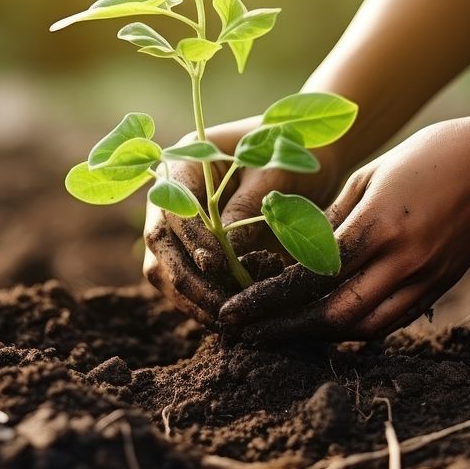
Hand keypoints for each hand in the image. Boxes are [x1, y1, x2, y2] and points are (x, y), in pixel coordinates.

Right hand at [143, 117, 343, 325]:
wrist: (310, 155)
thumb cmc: (292, 150)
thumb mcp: (273, 171)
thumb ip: (246, 207)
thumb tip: (223, 255)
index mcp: (184, 163)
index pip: (173, 206)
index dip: (191, 238)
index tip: (216, 264)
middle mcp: (172, 195)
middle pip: (159, 243)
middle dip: (187, 279)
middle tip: (222, 306)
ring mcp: (178, 224)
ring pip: (164, 268)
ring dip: (191, 298)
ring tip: (228, 318)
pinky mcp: (194, 250)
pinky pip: (184, 280)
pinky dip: (202, 302)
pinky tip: (231, 315)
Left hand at [218, 115, 469, 340]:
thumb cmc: (427, 156)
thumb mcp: (369, 177)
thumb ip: (332, 221)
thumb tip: (295, 255)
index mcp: (378, 226)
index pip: (311, 277)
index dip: (267, 301)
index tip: (234, 314)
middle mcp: (403, 261)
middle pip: (335, 316)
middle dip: (287, 330)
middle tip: (250, 335)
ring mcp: (426, 279)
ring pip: (365, 328)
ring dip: (320, 335)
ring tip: (283, 332)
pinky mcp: (441, 287)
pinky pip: (391, 322)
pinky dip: (356, 329)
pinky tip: (329, 325)